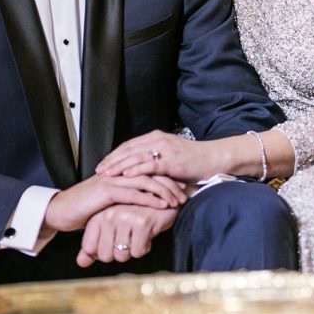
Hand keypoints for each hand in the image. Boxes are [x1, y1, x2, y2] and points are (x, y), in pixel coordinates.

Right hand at [44, 172, 185, 233]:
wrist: (61, 211)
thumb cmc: (84, 208)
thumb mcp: (108, 201)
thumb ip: (124, 198)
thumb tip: (141, 205)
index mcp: (119, 171)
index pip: (147, 168)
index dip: (166, 175)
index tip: (182, 185)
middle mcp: (117, 171)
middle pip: (150, 170)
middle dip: (170, 181)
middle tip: (185, 193)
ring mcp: (112, 179)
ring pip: (145, 180)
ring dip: (164, 190)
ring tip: (178, 200)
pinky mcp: (107, 191)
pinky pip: (133, 193)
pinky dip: (150, 198)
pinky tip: (162, 205)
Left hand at [77, 203, 177, 267]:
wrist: (161, 198)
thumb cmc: (134, 214)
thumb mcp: (111, 227)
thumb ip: (94, 245)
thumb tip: (80, 263)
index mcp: (98, 215)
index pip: (89, 248)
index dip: (102, 251)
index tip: (113, 242)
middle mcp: (109, 215)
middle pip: (105, 255)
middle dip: (118, 253)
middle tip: (128, 238)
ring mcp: (125, 217)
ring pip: (122, 255)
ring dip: (132, 250)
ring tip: (137, 233)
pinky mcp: (141, 222)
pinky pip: (138, 252)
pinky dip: (144, 247)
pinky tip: (147, 233)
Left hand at [96, 130, 231, 181]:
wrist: (215, 159)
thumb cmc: (195, 162)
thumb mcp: (172, 160)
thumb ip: (157, 163)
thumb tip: (141, 175)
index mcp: (156, 138)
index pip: (129, 145)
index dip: (114, 155)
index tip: (102, 164)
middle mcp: (158, 140)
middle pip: (128, 149)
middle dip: (112, 160)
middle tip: (97, 170)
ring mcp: (165, 148)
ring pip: (135, 156)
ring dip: (119, 166)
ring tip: (106, 174)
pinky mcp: (172, 160)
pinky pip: (150, 164)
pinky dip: (136, 169)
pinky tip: (125, 175)